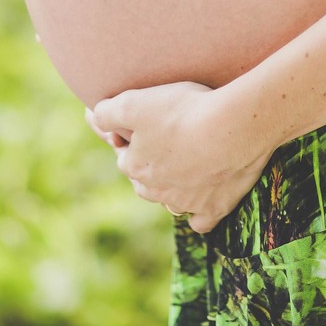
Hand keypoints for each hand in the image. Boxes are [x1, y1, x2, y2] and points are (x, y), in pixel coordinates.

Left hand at [86, 79, 277, 233]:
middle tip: (166, 142)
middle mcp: (156, 191)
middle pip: (145, 183)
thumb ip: (107, 112)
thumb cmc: (183, 111)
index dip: (132, 139)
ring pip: (171, 201)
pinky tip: (203, 203)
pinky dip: (200, 215)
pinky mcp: (214, 210)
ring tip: (187, 165)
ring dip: (173, 188)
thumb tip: (92, 117)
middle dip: (150, 167)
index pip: (124, 156)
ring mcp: (186, 204)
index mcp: (135, 166)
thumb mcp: (134, 103)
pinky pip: (202, 222)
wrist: (233, 127)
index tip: (145, 122)